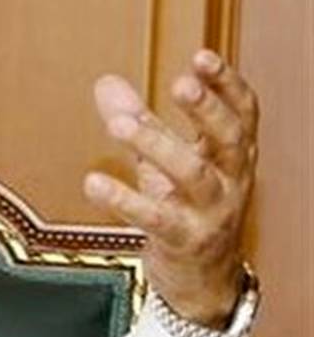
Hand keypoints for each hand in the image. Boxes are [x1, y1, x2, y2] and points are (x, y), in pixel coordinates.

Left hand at [85, 50, 257, 327]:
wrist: (202, 280)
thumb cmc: (185, 210)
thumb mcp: (164, 163)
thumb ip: (140, 121)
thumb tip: (105, 83)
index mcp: (232, 156)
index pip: (243, 113)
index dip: (226, 84)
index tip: (201, 57)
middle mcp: (230, 181)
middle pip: (227, 138)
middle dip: (206, 109)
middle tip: (179, 85)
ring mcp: (211, 213)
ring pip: (192, 174)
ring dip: (156, 146)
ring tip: (119, 125)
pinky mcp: (185, 241)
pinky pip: (155, 218)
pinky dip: (123, 199)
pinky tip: (93, 183)